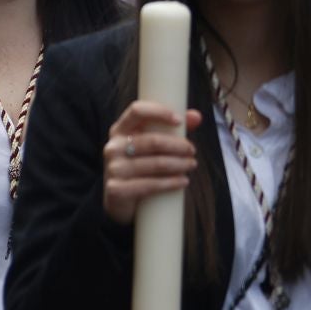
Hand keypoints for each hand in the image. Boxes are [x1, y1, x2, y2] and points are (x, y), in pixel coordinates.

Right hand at [102, 101, 202, 224]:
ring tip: (192, 165)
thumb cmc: (137, 164)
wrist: (117, 198)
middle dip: (178, 146)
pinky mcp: (116, 189)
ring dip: (179, 164)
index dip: (159, 112)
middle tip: (192, 151)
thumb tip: (196, 116)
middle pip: (152, 141)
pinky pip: (150, 185)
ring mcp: (114, 168)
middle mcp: (113, 147)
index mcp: (119, 130)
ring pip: (155, 164)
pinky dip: (171, 183)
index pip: (137, 111)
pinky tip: (183, 181)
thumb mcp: (148, 144)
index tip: (179, 120)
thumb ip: (171, 128)